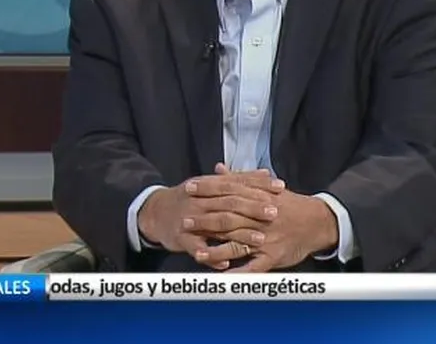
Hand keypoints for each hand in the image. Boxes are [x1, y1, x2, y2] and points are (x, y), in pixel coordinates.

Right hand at [137, 167, 284, 268]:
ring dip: (239, 234)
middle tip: (274, 213)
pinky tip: (227, 262)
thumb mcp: (210, 184)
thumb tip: (265, 172)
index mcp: (208, 186)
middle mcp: (200, 201)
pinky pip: (198, 248)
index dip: (258, 184)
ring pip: (217, 226)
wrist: (155, 213)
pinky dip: (212, 256)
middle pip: (229, 203)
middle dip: (253, 208)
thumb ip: (238, 179)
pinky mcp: (181, 239)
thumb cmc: (189, 198)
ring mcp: (190, 220)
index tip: (280, 187)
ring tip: (260, 240)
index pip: (236, 183)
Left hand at [193, 164, 339, 272]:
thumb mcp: (267, 188)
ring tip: (197, 252)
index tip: (189, 188)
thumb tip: (219, 168)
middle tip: (185, 221)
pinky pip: (253, 267)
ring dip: (216, 250)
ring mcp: (266, 239)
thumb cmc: (290, 205)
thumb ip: (240, 179)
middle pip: (229, 218)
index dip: (207, 190)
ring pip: (237, 245)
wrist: (318, 222)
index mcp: (259, 198)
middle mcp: (261, 218)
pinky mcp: (273, 257)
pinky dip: (237, 273)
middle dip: (205, 220)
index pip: (228, 192)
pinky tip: (222, 278)